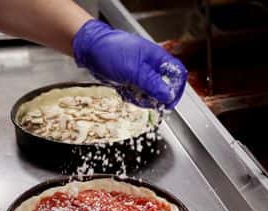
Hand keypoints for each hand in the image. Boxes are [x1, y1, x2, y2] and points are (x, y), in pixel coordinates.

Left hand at [73, 19, 187, 108]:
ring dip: (141, 98)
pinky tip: (124, 91)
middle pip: (163, 87)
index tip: (169, 102)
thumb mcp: (134, 70)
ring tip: (130, 92)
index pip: (177, 74)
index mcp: (157, 58)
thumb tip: (168, 95)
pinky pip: (137, 94)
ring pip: (149, 93)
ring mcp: (140, 74)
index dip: (176, 89)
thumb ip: (152, 84)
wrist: (90, 51)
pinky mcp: (130, 81)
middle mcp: (151, 66)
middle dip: (155, 96)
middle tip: (145, 99)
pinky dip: (131, 96)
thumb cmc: (111, 52)